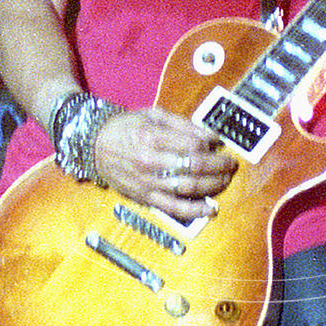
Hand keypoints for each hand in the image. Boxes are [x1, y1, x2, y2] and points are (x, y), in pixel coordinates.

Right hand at [93, 106, 236, 222]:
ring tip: (225, 179)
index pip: (193, 145)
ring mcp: (148, 183)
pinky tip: (210, 208)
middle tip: (230, 164)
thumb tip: (211, 136)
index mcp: (152, 137)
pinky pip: (174, 208)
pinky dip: (195, 210)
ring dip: (213, 185)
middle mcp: (150, 162)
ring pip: (188, 188)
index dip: (212, 146)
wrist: (95, 146)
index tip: (220, 144)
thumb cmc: (126, 127)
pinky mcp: (145, 198)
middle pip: (194, 167)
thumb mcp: (153, 115)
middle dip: (219, 166)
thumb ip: (183, 125)